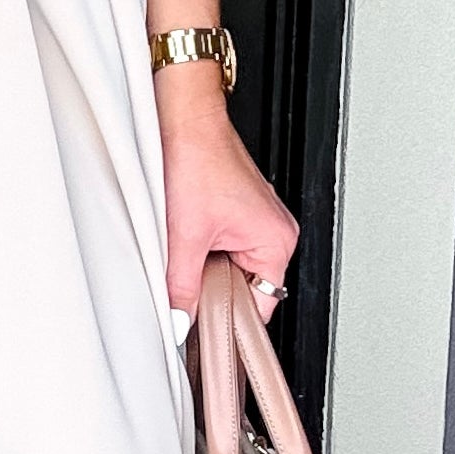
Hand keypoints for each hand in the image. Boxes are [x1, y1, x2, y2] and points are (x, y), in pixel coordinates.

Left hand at [155, 86, 296, 333]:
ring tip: (181, 252)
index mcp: (276, 241)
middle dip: (212, 292)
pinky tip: (182, 238)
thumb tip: (178, 322)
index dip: (229, 324)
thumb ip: (181, 287)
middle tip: (183, 292)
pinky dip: (201, 249)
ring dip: (203, 268)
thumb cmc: (195, 157)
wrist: (182, 116)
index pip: (260, 308)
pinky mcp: (235, 208)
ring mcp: (256, 218)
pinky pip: (222, 245)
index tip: (205, 337)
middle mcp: (274, 230)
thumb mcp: (183, 236)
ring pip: (228, 267)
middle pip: (244, 288)